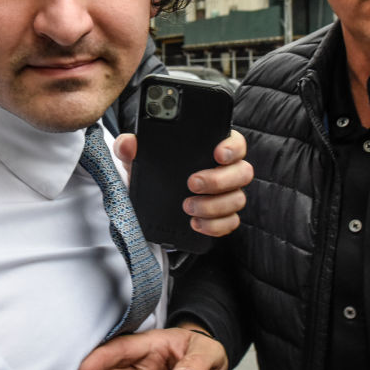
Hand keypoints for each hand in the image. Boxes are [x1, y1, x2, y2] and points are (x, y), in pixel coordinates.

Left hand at [114, 129, 252, 236]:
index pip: (236, 143)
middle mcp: (227, 171)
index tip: (217, 153)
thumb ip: (131, 148)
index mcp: (213, 148)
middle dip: (219, 180)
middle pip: (242, 172)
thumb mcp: (139, 158)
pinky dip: (215, 225)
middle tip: (192, 183)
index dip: (232, 148)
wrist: (151, 200)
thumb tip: (127, 144)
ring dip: (213, 205)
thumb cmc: (154, 171)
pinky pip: (230, 222)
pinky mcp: (223, 217)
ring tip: (188, 207)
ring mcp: (228, 195)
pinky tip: (196, 224)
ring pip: (237, 199)